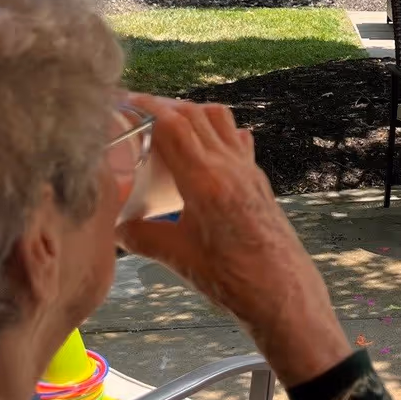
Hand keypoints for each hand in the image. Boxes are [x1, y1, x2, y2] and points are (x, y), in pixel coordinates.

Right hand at [115, 96, 347, 386]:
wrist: (284, 295)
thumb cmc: (233, 279)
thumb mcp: (177, 257)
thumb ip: (142, 236)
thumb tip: (116, 227)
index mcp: (206, 180)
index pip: (173, 125)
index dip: (145, 108)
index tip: (122, 104)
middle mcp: (230, 166)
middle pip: (195, 114)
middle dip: (164, 106)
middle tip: (137, 112)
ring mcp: (249, 171)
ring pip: (220, 121)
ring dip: (193, 114)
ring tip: (168, 127)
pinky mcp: (260, 181)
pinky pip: (238, 141)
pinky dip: (217, 133)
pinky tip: (204, 149)